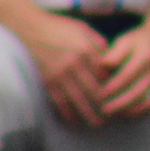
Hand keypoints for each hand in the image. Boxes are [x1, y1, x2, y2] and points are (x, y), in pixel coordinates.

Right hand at [21, 8, 112, 127]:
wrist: (30, 28)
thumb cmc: (58, 27)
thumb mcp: (82, 28)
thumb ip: (97, 42)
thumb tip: (110, 56)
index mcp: (86, 49)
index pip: (104, 73)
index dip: (113, 86)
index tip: (120, 96)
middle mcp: (75, 63)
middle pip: (94, 89)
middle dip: (105, 104)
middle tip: (114, 115)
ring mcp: (60, 74)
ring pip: (78, 99)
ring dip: (89, 113)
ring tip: (97, 123)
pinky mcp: (47, 80)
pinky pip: (59, 101)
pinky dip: (67, 112)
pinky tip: (73, 121)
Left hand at [94, 20, 149, 121]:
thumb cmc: (139, 40)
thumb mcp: (126, 41)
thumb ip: (114, 54)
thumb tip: (101, 67)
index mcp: (147, 56)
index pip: (127, 76)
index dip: (112, 87)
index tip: (99, 94)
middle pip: (138, 92)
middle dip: (119, 103)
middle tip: (103, 110)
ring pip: (146, 102)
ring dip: (129, 110)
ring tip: (113, 113)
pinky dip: (139, 112)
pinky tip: (126, 113)